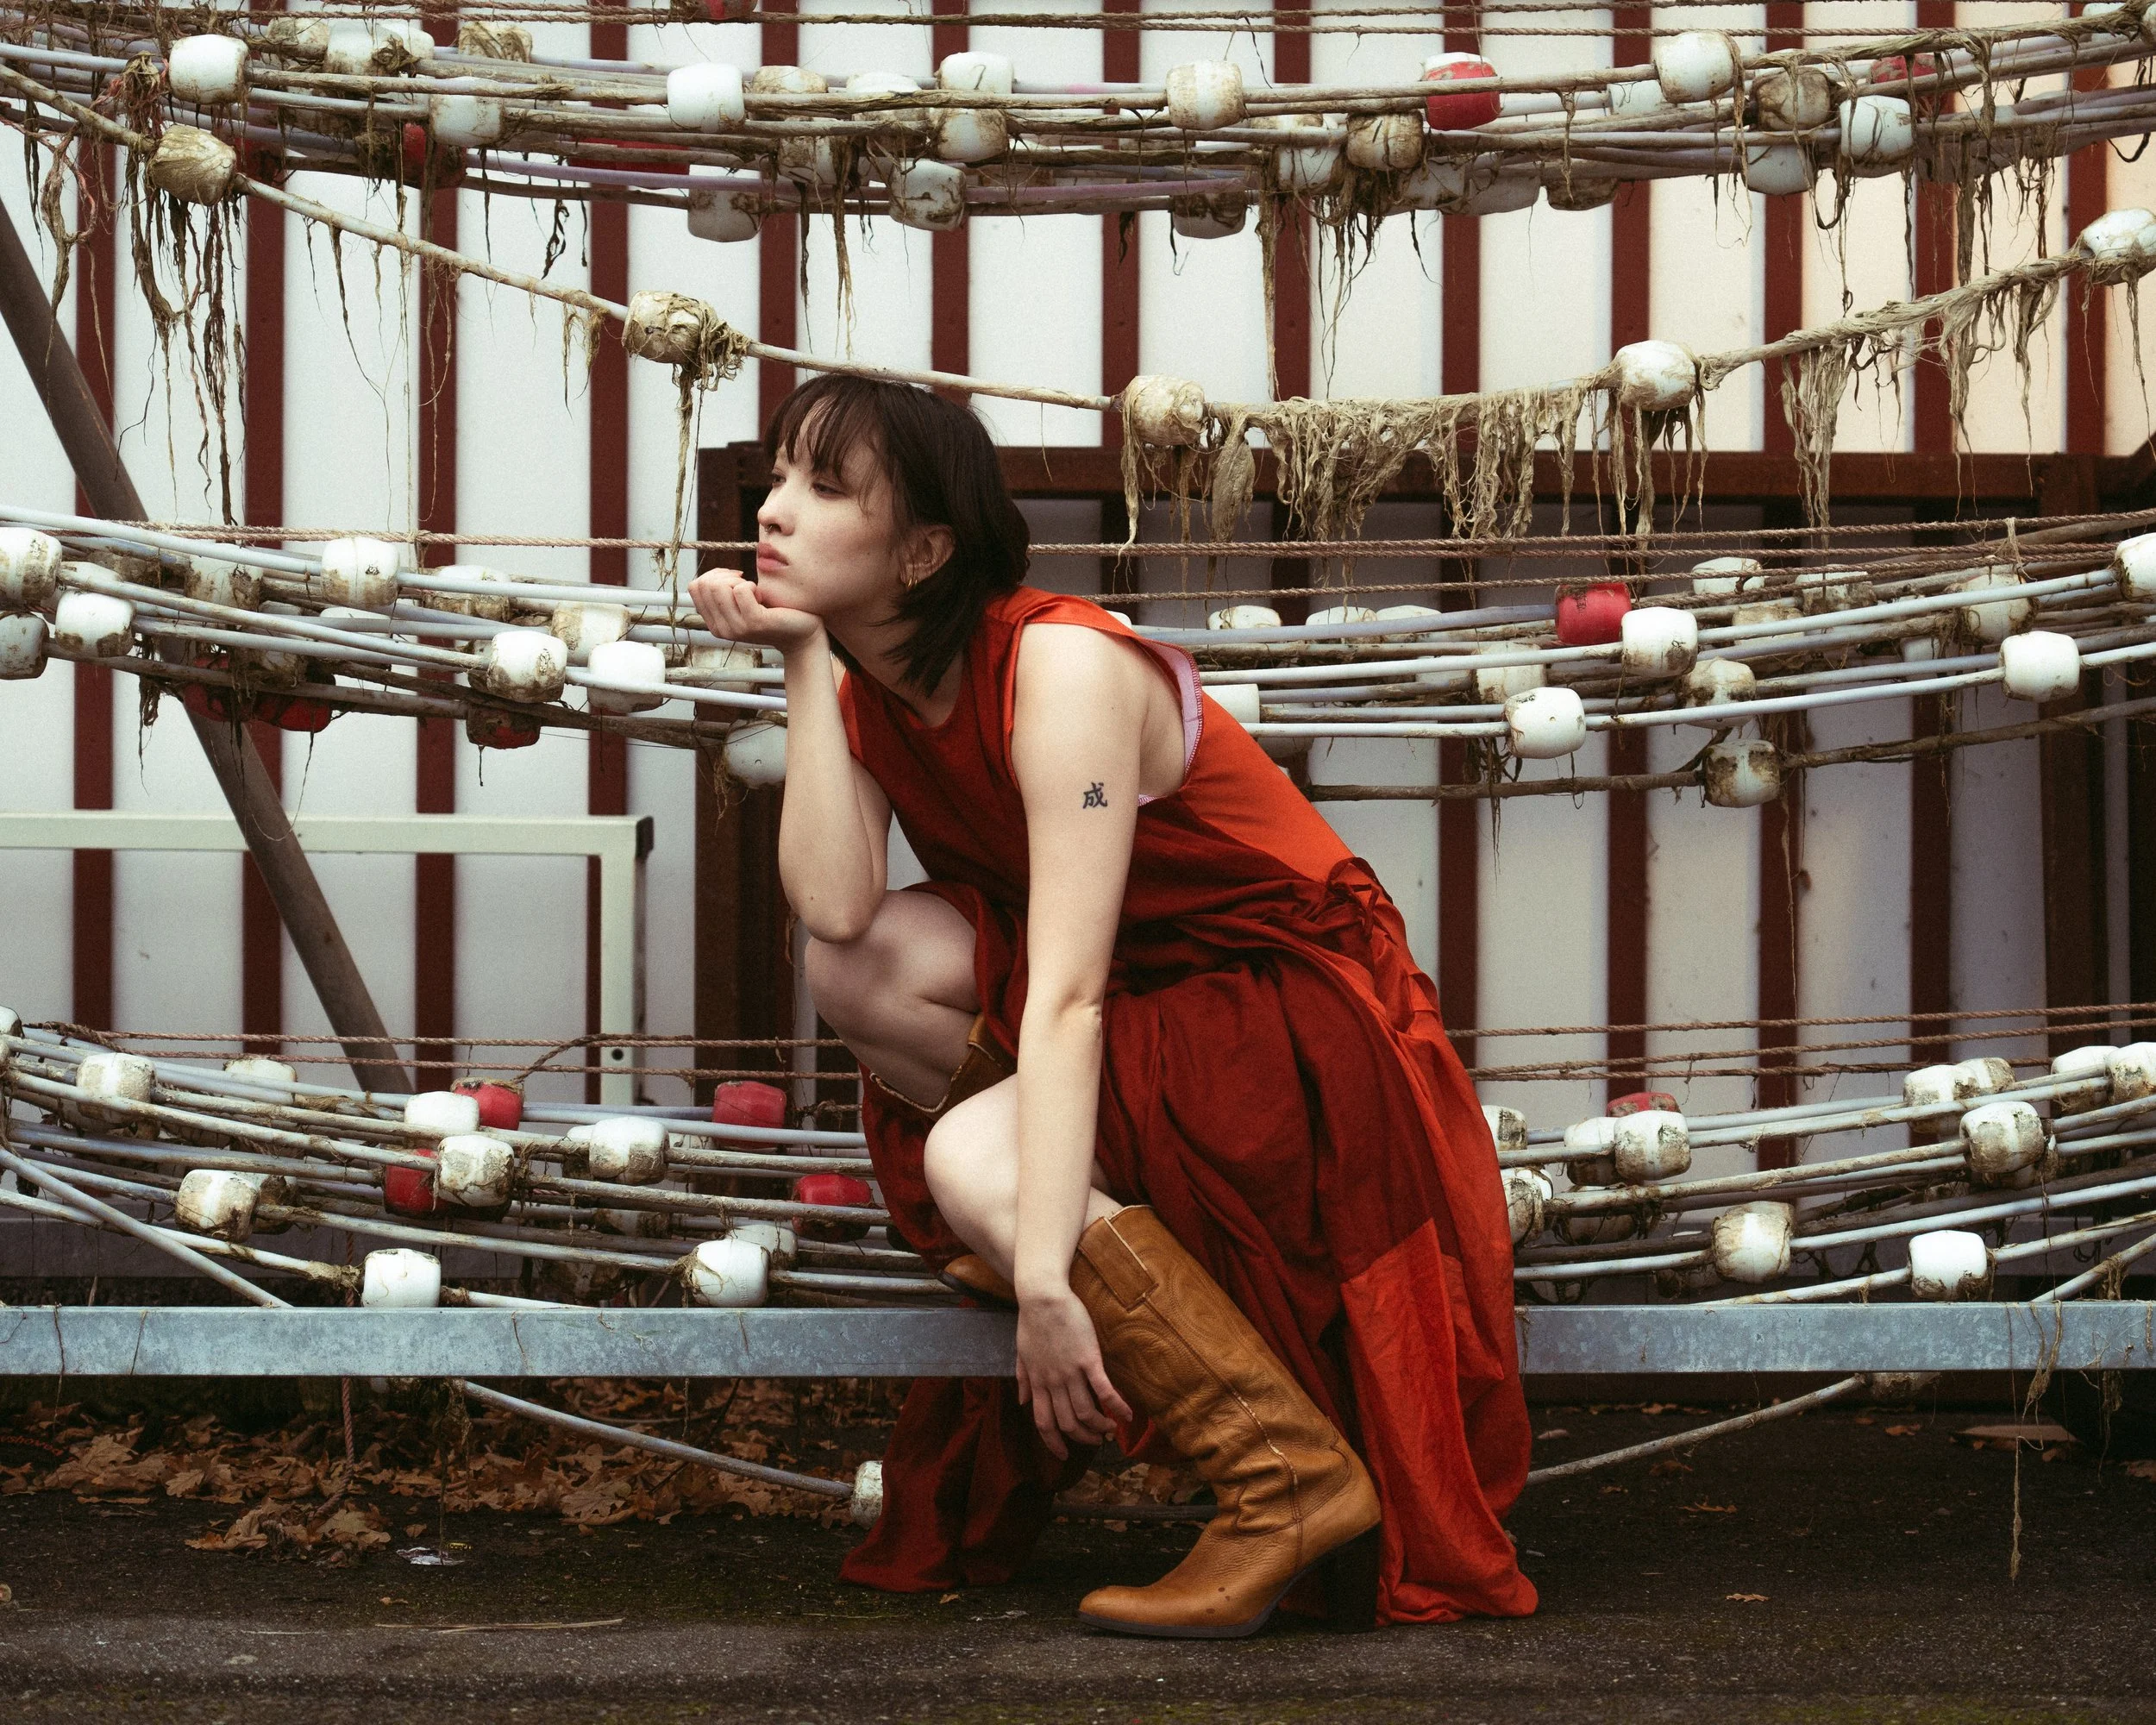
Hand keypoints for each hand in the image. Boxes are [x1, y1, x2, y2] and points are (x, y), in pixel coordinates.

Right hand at [687, 567, 823, 652]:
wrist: (800, 634)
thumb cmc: (772, 614)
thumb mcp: (741, 605)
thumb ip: (723, 595)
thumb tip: (712, 575)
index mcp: (713, 624)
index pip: (695, 587)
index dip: (713, 575)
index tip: (734, 580)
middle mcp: (720, 629)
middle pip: (706, 584)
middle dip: (726, 576)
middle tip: (747, 586)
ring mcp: (736, 628)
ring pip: (720, 586)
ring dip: (739, 581)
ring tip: (755, 592)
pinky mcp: (754, 622)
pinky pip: (741, 589)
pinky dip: (753, 585)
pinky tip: (763, 598)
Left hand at [1013, 1284, 1130, 1460]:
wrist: (1042, 1296)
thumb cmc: (1032, 1320)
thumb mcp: (1021, 1353)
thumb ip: (1023, 1379)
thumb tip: (1021, 1402)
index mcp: (1037, 1382)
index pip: (1043, 1423)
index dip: (1054, 1443)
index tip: (1063, 1455)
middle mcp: (1052, 1383)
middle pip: (1068, 1423)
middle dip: (1083, 1438)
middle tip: (1096, 1441)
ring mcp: (1070, 1372)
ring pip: (1086, 1412)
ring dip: (1100, 1427)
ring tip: (1112, 1429)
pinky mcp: (1088, 1359)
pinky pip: (1104, 1390)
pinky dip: (1116, 1406)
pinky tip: (1127, 1415)